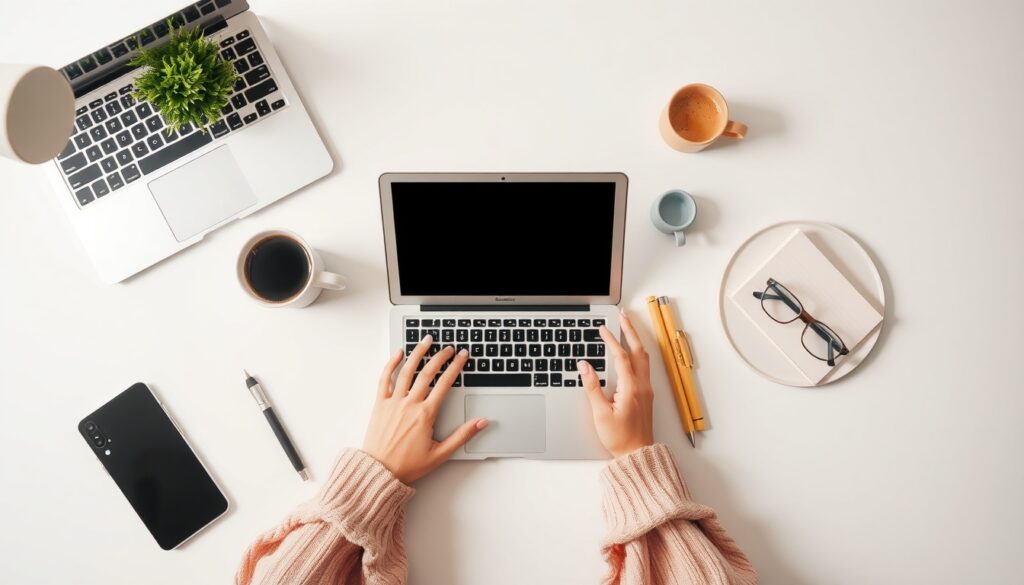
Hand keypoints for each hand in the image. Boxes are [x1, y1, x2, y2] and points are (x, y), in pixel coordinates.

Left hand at [363, 336, 487, 483]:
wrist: (379, 472)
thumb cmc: (408, 465)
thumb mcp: (440, 454)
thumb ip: (462, 436)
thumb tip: (482, 423)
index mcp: (425, 415)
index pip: (445, 384)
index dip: (455, 367)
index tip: (462, 356)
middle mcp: (409, 404)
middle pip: (427, 373)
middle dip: (440, 357)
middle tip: (449, 348)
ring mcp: (393, 402)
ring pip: (407, 371)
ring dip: (418, 353)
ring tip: (427, 341)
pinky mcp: (380, 404)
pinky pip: (384, 379)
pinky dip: (391, 364)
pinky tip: (398, 353)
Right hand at [580, 310, 654, 457]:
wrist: (637, 455)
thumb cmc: (620, 438)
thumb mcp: (600, 413)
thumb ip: (592, 387)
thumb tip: (585, 366)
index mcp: (632, 388)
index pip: (621, 356)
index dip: (611, 340)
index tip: (602, 329)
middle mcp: (642, 386)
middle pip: (638, 350)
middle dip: (630, 330)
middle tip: (622, 315)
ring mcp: (646, 390)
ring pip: (644, 357)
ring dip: (635, 340)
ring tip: (627, 327)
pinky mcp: (646, 395)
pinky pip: (644, 366)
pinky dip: (637, 352)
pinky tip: (630, 351)